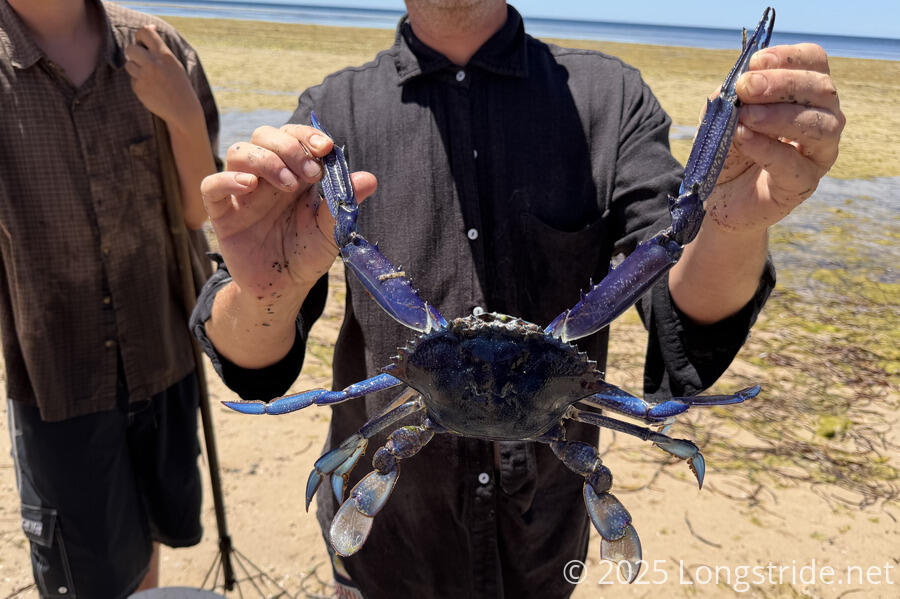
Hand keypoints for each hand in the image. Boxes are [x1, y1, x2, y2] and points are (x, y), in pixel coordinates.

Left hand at [123, 25, 199, 127]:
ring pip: (129, 64)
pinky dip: (140, 82)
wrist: (183, 110)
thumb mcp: (174, 63)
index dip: (140, 36)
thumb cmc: (180, 85)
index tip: (143, 42)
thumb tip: (149, 27)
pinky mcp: (139, 88)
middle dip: (134, 53)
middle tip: (142, 60)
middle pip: (130, 48)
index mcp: (165, 55)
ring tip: (150, 77)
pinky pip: (133, 79)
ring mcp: (145, 77)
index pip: (145, 32)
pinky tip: (152, 89)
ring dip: (136, 68)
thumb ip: (160, 48)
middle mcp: (153, 64)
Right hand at [201, 125, 376, 304]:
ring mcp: (243, 192)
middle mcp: (267, 176)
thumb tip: (369, 178)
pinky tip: (249, 185)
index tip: (326, 148)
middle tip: (310, 173)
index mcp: (294, 173)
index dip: (307, 135)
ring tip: (287, 183)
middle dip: (289, 146)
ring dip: (265, 160)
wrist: (284, 288)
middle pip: (265, 136)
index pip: (295, 136)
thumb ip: (344, 203)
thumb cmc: (308, 254)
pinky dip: (227, 179)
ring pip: (239, 152)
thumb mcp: (331, 230)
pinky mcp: (223, 213)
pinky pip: (211, 185)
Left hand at [706, 43, 844, 233]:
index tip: (755, 62)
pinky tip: (744, 136)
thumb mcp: (722, 115)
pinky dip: (767, 147)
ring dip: (779, 116)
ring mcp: (819, 153)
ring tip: (745, 116)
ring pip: (820, 125)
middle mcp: (824, 119)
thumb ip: (730, 98)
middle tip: (746, 87)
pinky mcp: (804, 184)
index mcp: (806, 94)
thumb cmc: (727, 150)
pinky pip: (794, 163)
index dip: (789, 57)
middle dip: (782, 84)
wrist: (719, 197)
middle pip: (822, 90)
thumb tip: (737, 84)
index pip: (815, 62)